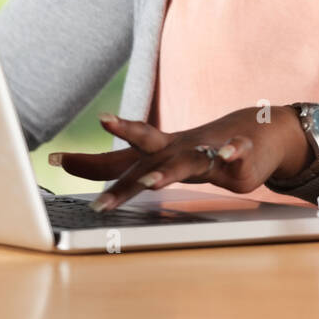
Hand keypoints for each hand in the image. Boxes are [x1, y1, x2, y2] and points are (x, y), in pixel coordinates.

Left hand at [48, 106, 311, 211]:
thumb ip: (139, 169)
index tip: (54, 159)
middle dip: (119, 148)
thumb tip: (99, 188)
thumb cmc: (210, 148)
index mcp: (161, 152)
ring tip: (150, 183)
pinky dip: (231, 154)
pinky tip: (227, 156)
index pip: (117, 157)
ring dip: (167, 171)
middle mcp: (180, 148)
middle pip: (145, 148)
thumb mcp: (171, 159)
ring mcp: (208, 150)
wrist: (264, 130)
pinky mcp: (240, 156)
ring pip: (185, 160)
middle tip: (95, 145)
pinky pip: (235, 154)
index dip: (87, 161)